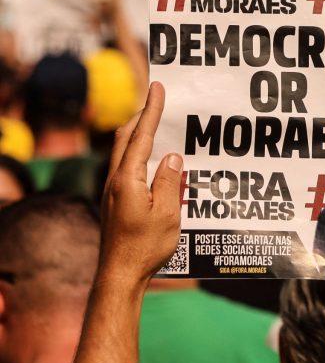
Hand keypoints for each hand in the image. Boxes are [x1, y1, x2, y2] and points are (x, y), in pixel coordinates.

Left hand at [98, 82, 183, 283]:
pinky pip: (127, 168)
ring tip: (158, 126)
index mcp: (128, 179)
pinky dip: (139, 154)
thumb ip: (170, 181)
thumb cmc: (145, 247)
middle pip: (126, 138)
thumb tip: (172, 156)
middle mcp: (115, 181)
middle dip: (142, 116)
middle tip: (158, 100)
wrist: (120, 275)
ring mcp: (113, 191)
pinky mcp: (116, 201)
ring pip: (124, 152)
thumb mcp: (168, 213)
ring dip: (140, 135)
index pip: (141, 136)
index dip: (152, 110)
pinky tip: (155, 163)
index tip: (158, 87)